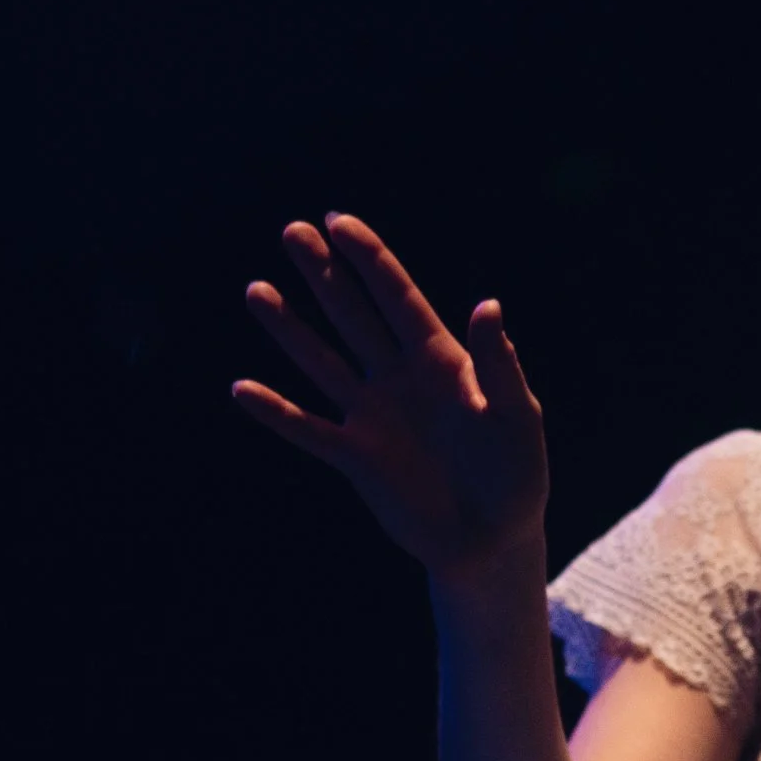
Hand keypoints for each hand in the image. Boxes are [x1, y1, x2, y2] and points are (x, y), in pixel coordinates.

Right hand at [233, 213, 548, 581]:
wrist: (494, 539)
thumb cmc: (516, 474)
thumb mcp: (517, 416)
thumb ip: (498, 365)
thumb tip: (488, 305)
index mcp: (442, 362)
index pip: (399, 299)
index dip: (372, 260)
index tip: (339, 221)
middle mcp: (400, 379)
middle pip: (354, 315)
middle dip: (325, 274)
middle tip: (292, 231)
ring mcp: (373, 415)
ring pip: (322, 361)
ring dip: (290, 328)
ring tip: (257, 290)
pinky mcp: (355, 458)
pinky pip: (308, 430)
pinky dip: (277, 412)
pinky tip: (243, 389)